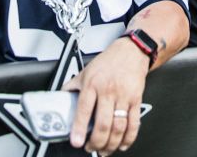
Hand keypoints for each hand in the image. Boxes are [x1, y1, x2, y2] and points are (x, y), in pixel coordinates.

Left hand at [63, 37, 148, 153]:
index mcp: (92, 84)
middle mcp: (108, 90)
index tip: (77, 141)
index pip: (84, 109)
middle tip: (90, 148)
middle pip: (103, 123)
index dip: (79, 128)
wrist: (131, 51)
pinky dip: (129, 138)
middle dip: (96, 141)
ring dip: (111, 143)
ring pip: (118, 126)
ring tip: (104, 150)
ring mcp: (123, 96)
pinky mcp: (136, 99)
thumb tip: (60, 98)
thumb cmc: (108, 61)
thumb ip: (73, 86)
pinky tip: (122, 144)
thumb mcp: (85, 71)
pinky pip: (134, 123)